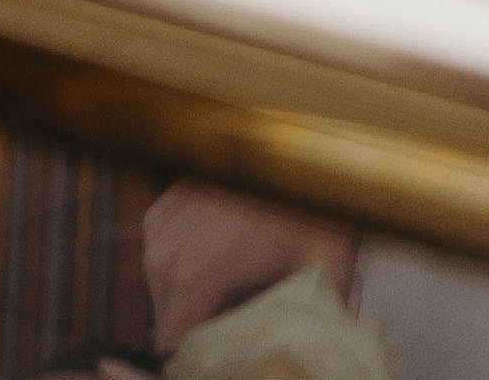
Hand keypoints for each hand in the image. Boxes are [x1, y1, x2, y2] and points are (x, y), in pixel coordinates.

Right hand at [144, 180, 356, 348]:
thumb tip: (327, 342)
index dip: (210, 351)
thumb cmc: (311, 191)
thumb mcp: (327, 260)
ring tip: (242, 278)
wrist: (298, 137)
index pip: (175, 347)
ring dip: (197, 294)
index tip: (240, 341)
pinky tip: (225, 253)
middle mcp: (166, 248)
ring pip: (165, 291)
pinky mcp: (163, 206)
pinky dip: (189, 263)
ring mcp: (161, 223)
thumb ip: (324, 314)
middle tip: (248, 306)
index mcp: (194, 272)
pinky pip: (164, 258)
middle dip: (206, 321)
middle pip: (170, 320)